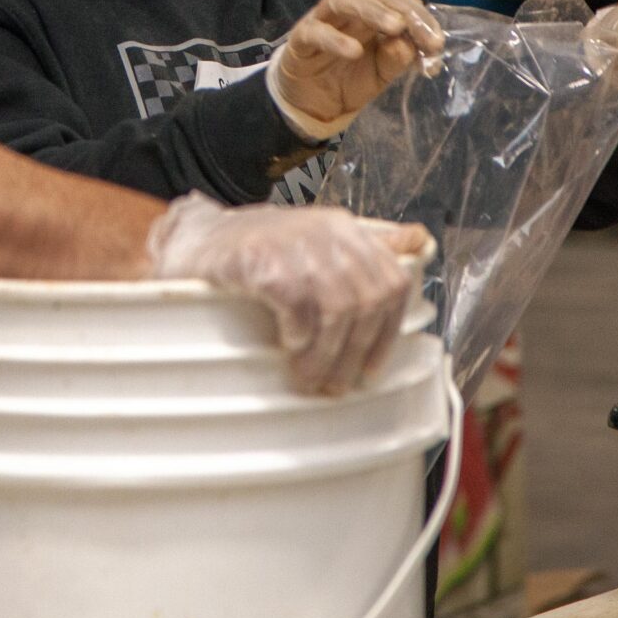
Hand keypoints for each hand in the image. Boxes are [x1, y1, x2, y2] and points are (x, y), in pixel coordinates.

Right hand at [148, 194, 429, 394]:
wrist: (196, 240)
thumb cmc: (257, 256)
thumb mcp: (312, 250)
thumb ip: (356, 261)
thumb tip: (421, 244)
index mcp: (347, 231)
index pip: (391, 282)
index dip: (387, 332)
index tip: (371, 370)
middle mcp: (328, 231)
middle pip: (366, 301)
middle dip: (354, 353)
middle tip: (334, 386)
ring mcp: (295, 242)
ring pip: (337, 309)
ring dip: (326, 356)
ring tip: (308, 380)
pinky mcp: (263, 258)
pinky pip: (298, 307)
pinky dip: (298, 339)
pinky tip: (287, 353)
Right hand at [268, 0, 444, 133]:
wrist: (312, 105)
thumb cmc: (349, 79)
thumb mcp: (382, 73)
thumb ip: (398, 58)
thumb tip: (411, 46)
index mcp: (371, 12)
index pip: (398, 0)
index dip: (420, 16)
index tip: (437, 43)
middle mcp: (347, 9)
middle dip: (403, 9)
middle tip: (424, 34)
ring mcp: (321, 20)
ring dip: (372, 10)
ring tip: (394, 27)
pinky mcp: (300, 39)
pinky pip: (315, 32)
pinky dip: (335, 39)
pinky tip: (354, 51)